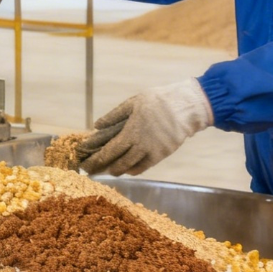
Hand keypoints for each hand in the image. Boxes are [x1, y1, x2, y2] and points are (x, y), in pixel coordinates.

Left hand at [77, 79, 213, 175]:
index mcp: (131, 132)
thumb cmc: (157, 101)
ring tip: (109, 170)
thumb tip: (97, 125)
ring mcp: (152, 152)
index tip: (86, 165)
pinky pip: (144, 167)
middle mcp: (140, 146)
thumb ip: (114, 116)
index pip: (109, 151)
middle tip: (93, 170)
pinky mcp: (162, 155)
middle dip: (103, 168)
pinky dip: (133, 170)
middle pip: (118, 163)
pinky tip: (127, 169)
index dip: (97, 160)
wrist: (186, 107)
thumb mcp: (133, 103)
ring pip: (130, 167)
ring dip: (118, 170)